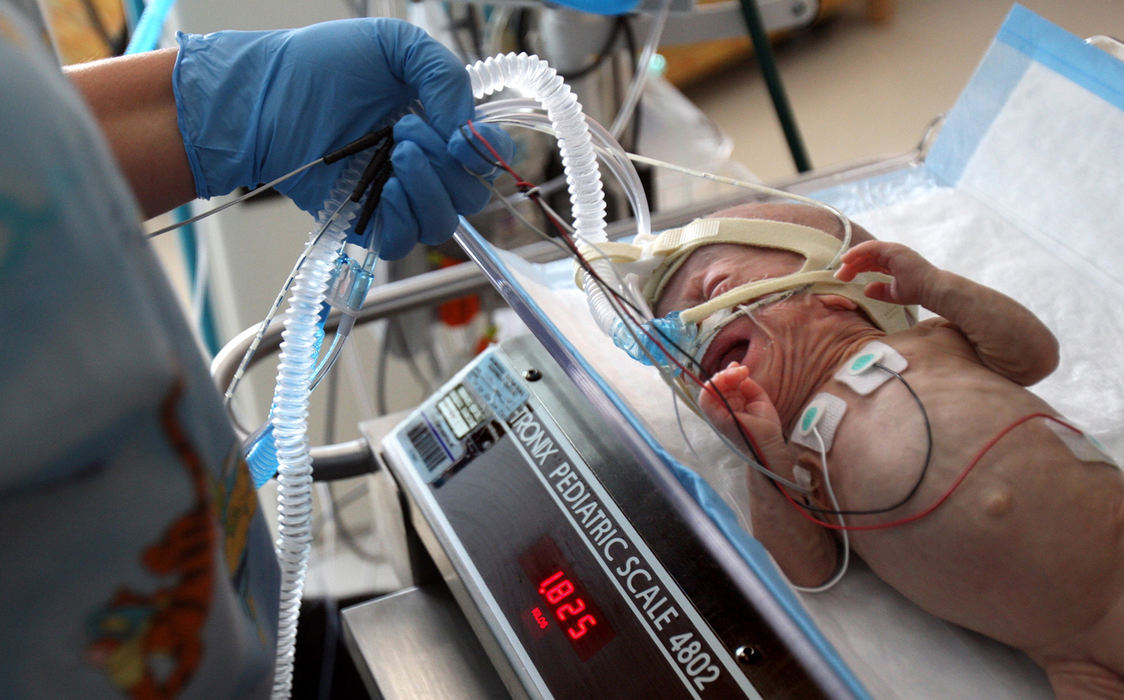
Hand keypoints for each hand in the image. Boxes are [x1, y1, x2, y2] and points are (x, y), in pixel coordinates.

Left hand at [173, 18, 513, 254]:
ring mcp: (398, 196)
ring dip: (427, 190)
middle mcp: (426, 165)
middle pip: (472, 194)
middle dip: (446, 164)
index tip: (459, 138)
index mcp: (440, 125)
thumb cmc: (322, 64)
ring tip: (393, 156)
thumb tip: (466, 129)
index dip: (487, 153)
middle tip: (404, 130)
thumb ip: (444, 75)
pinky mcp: (368, 222)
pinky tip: (382, 191)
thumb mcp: (394, 45)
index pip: (490, 155)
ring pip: (443, 222)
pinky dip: (402, 219)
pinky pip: (405, 241)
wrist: (267, 94)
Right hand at [699, 363, 789, 469]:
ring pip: (708, 389)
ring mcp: (717, 414)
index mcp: (729, 406)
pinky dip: (713, 385)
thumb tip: (738, 369)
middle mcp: (721, 409)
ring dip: (722, 376)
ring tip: (738, 373)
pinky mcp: (717, 418)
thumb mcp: (757, 398)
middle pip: (714, 385)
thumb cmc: (765, 426)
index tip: (741, 368)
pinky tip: (729, 378)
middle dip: (726, 373)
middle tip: (742, 370)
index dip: (728, 374)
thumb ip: (746, 384)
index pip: (721, 387)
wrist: (770, 444)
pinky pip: (706, 399)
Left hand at [834, 240, 937, 305]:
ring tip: (841, 270)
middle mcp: (892, 253)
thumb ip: (879, 290)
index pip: (869, 261)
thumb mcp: (892, 293)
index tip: (844, 277)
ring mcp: (893, 249)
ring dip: (852, 260)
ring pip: (866, 251)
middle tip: (839, 276)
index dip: (856, 267)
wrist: (931, 290)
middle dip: (851, 265)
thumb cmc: (916, 291)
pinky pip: (870, 247)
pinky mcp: (893, 249)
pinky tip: (846, 259)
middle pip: (865, 256)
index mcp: (892, 261)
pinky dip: (857, 251)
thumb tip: (865, 289)